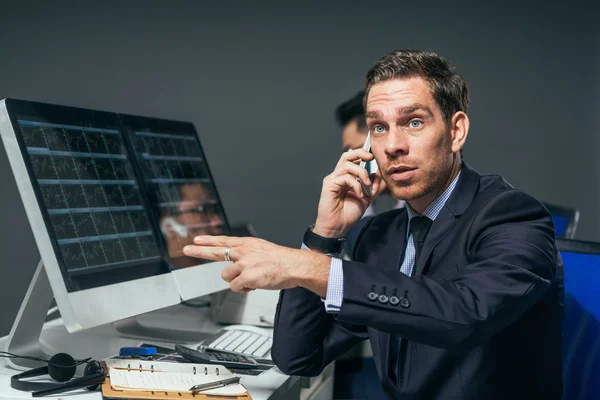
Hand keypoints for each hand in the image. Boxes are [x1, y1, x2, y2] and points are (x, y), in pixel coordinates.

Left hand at [183, 235, 330, 294]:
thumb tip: (239, 266)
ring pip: (227, 276)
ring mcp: (244, 263)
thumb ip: (249, 256)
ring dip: (237, 281)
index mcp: (248, 244)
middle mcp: (244, 251)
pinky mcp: (246, 276)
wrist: (295, 266)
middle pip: (216, 251)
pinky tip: (255, 285)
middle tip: (187, 249)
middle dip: (199, 251)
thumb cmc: (283, 261)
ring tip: (252, 279)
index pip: (224, 240)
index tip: (197, 240)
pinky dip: (245, 289)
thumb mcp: (264, 251)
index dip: (209, 241)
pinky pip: (236, 287)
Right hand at [313, 149, 381, 237]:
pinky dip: (356, 185)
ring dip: (361, 173)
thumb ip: (373, 187)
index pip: (352, 159)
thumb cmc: (348, 214)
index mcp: (346, 177)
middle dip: (360, 153)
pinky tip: (359, 194)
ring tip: (366, 185)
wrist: (338, 227)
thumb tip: (379, 174)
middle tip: (371, 158)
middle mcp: (338, 176)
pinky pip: (345, 177)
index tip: (374, 157)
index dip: (362, 154)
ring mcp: (333, 179)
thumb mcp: (366, 198)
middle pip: (347, 155)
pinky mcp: (329, 185)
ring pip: (347, 165)